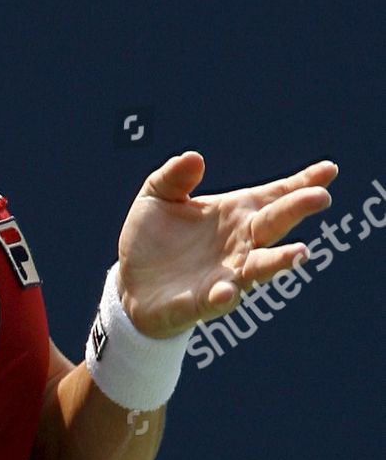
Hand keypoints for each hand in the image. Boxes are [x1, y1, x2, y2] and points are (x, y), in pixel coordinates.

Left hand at [115, 152, 337, 337]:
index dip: (301, 183)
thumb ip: (173, 178)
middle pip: (273, 224)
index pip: (274, 196)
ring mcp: (226, 274)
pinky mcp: (204, 302)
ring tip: (299, 253)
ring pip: (259, 267)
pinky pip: (219, 300)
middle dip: (295, 211)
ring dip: (279, 261)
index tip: (328, 169)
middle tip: (319, 197)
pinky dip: (226, 295)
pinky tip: (227, 290)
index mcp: (234, 214)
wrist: (130, 283)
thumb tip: (194, 157)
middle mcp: (239, 244)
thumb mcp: (156, 198)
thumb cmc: (152, 238)